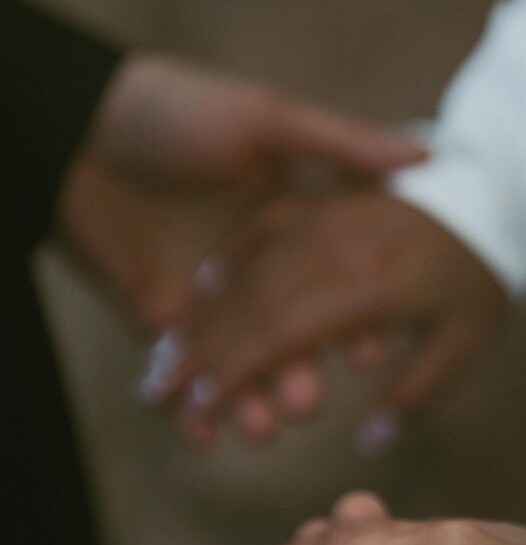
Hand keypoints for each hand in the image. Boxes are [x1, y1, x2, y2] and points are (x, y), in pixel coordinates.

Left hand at [55, 54, 421, 413]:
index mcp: (285, 220)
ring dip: (248, 399)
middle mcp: (249, 265)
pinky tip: (205, 435)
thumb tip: (426, 158)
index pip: (329, 284)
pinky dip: (190, 411)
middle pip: (284, 334)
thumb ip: (344, 144)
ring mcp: (202, 295)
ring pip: (237, 362)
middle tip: (307, 405)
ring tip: (261, 429)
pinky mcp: (156, 315)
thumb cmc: (178, 109)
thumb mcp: (269, 119)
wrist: (80, 125)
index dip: (349, 319)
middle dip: (296, 372)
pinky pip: (181, 374)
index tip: (368, 350)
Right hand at [147, 189, 506, 448]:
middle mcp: (334, 250)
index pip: (281, 334)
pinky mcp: (324, 199)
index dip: (234, 372)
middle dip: (201, 350)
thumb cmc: (482, 275)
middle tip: (157, 388)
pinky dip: (232, 255)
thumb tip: (370, 443)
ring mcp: (326, 218)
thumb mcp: (466, 342)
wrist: (497, 192)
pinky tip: (205, 281)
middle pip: (251, 304)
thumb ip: (414, 395)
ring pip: (249, 267)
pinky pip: (265, 224)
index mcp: (367, 289)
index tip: (197, 405)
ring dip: (204, 311)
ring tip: (167, 347)